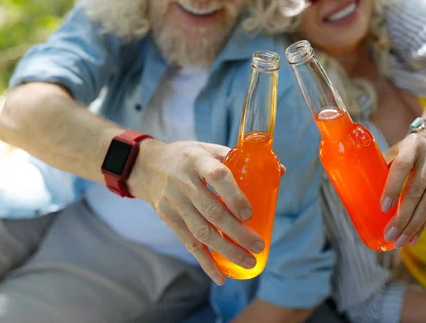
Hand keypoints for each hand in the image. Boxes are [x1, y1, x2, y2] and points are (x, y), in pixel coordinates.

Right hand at [129, 140, 266, 284]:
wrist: (145, 165)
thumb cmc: (187, 157)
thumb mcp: (207, 148)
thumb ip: (239, 159)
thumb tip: (279, 171)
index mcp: (197, 160)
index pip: (216, 176)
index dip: (233, 195)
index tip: (249, 213)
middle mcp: (183, 182)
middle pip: (211, 211)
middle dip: (237, 232)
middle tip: (258, 245)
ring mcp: (174, 202)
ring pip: (201, 231)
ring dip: (226, 250)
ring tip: (248, 262)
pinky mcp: (168, 218)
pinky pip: (188, 243)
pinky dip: (205, 262)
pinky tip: (220, 276)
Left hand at [381, 131, 425, 247]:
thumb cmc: (404, 151)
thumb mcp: (393, 152)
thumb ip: (379, 168)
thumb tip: (352, 192)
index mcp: (412, 145)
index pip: (403, 166)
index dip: (393, 187)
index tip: (383, 207)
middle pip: (416, 190)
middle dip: (402, 216)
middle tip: (389, 234)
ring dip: (413, 225)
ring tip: (399, 242)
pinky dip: (423, 225)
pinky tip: (412, 238)